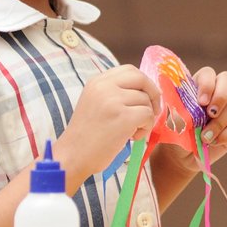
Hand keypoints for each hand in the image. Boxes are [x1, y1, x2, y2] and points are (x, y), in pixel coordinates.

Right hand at [56, 65, 159, 181]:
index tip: (146, 97)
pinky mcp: (123, 116)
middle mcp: (104, 86)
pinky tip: (132, 137)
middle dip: (153, 94)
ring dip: (146, 118)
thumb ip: (115, 93)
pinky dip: (146, 128)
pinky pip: (148, 115)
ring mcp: (113, 100)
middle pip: (141, 78)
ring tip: (131, 131)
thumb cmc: (87, 136)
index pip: (129, 70)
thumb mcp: (96, 103)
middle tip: (152, 111)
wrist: (73, 156)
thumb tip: (147, 91)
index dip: (143, 83)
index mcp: (97, 82)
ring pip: (146, 100)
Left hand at [156, 67, 226, 171]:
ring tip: (204, 137)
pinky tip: (212, 143)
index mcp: (196, 87)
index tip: (201, 102)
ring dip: (219, 122)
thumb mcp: (170, 118)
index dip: (207, 84)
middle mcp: (213, 95)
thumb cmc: (172, 133)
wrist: (177, 157)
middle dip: (221, 95)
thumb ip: (179, 107)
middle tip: (211, 112)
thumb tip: (187, 103)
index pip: (208, 74)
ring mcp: (225, 111)